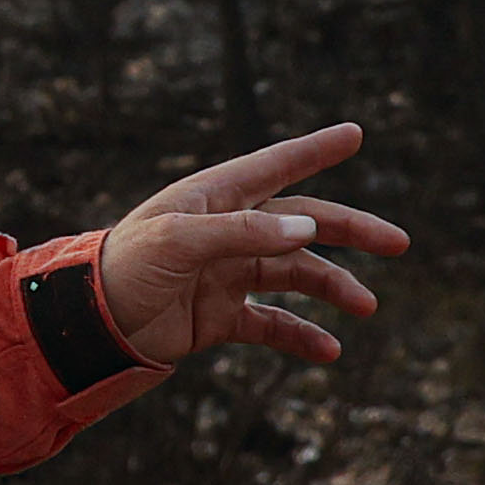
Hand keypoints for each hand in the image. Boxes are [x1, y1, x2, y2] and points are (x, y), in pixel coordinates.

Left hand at [97, 124, 409, 369]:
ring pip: (294, 274)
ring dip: (332, 288)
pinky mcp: (219, 316)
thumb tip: (309, 227)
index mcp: (212, 199)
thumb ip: (243, 232)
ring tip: (366, 307)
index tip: (355, 134)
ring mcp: (225, 274)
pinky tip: (330, 350)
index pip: (274, 167)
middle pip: (302, 223)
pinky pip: (272, 324)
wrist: (85, 325)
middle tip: (398, 243)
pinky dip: (301, 334)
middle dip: (351, 230)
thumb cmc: (123, 268)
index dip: (314, 150)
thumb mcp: (179, 241)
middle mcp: (225, 231)